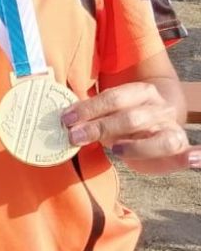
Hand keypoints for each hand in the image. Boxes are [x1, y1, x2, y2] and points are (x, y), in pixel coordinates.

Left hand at [60, 81, 195, 173]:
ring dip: (135, 146)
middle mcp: (158, 107)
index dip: (89, 108)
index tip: (66, 118)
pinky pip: (189, 153)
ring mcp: (170, 127)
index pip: (114, 97)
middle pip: (130, 117)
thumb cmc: (125, 119)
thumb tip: (64, 121)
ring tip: (114, 150)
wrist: (160, 124)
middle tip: (75, 136)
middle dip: (100, 128)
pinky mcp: (179, 148)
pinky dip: (195, 157)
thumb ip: (93, 114)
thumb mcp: (111, 111)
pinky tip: (193, 158)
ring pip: (157, 138)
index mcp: (140, 92)